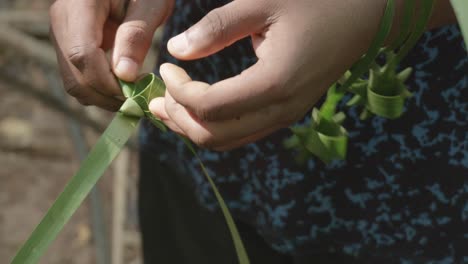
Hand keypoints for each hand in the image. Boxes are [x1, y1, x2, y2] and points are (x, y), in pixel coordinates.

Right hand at [49, 0, 172, 110]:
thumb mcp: (151, 4)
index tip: (136, 92)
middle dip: (107, 95)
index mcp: (80, 3)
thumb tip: (125, 75)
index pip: (83, 55)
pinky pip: (78, 77)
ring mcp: (61, 33)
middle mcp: (62, 20)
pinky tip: (124, 87)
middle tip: (139, 99)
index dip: (108, 81)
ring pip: (73, 82)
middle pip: (74, 76)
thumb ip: (137, 35)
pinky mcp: (68, 44)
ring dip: (103, 96)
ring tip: (134, 93)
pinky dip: (100, 89)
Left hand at [150, 0, 389, 149]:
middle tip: (156, 97)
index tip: (165, 67)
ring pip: (228, 141)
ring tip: (169, 107)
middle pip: (215, 136)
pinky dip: (215, 126)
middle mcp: (280, 110)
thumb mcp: (264, 2)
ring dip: (194, 128)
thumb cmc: (318, 2)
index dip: (178, 92)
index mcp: (274, 83)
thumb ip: (217, 27)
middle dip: (179, 120)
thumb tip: (177, 48)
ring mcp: (286, 115)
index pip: (209, 107)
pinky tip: (199, 106)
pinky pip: (243, 132)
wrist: (364, 16)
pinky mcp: (287, 112)